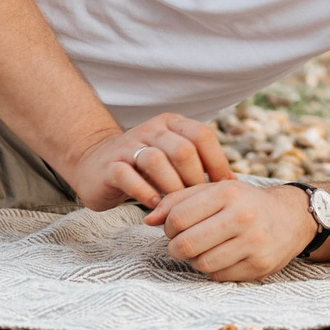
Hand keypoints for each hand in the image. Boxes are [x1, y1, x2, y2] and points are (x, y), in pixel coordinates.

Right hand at [63, 112, 232, 208]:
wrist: (94, 164)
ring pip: (156, 160)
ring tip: (176, 206)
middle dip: (195, 179)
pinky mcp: (109, 166)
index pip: (202, 135)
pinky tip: (154, 205)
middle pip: (183, 149)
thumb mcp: (173, 160)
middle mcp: (151, 130)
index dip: (217, 162)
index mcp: (171, 124)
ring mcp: (128, 146)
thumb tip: (234, 184)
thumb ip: (199, 165)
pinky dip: (144, 192)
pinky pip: (129, 176)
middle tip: (197, 202)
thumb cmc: (144, 168)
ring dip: (171, 187)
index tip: (223, 188)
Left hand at [147, 180, 319, 280]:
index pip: (177, 218)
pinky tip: (221, 256)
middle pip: (186, 245)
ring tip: (202, 249)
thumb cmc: (244, 202)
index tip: (174, 227)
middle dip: (176, 247)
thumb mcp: (215, 190)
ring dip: (194, 260)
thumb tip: (148, 220)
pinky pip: (219, 276)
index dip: (168, 227)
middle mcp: (243, 216)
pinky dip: (214, 269)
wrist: (291, 217)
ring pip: (201, 264)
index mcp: (228, 192)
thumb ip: (178, 200)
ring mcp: (253, 243)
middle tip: (181, 244)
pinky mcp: (259, 266)